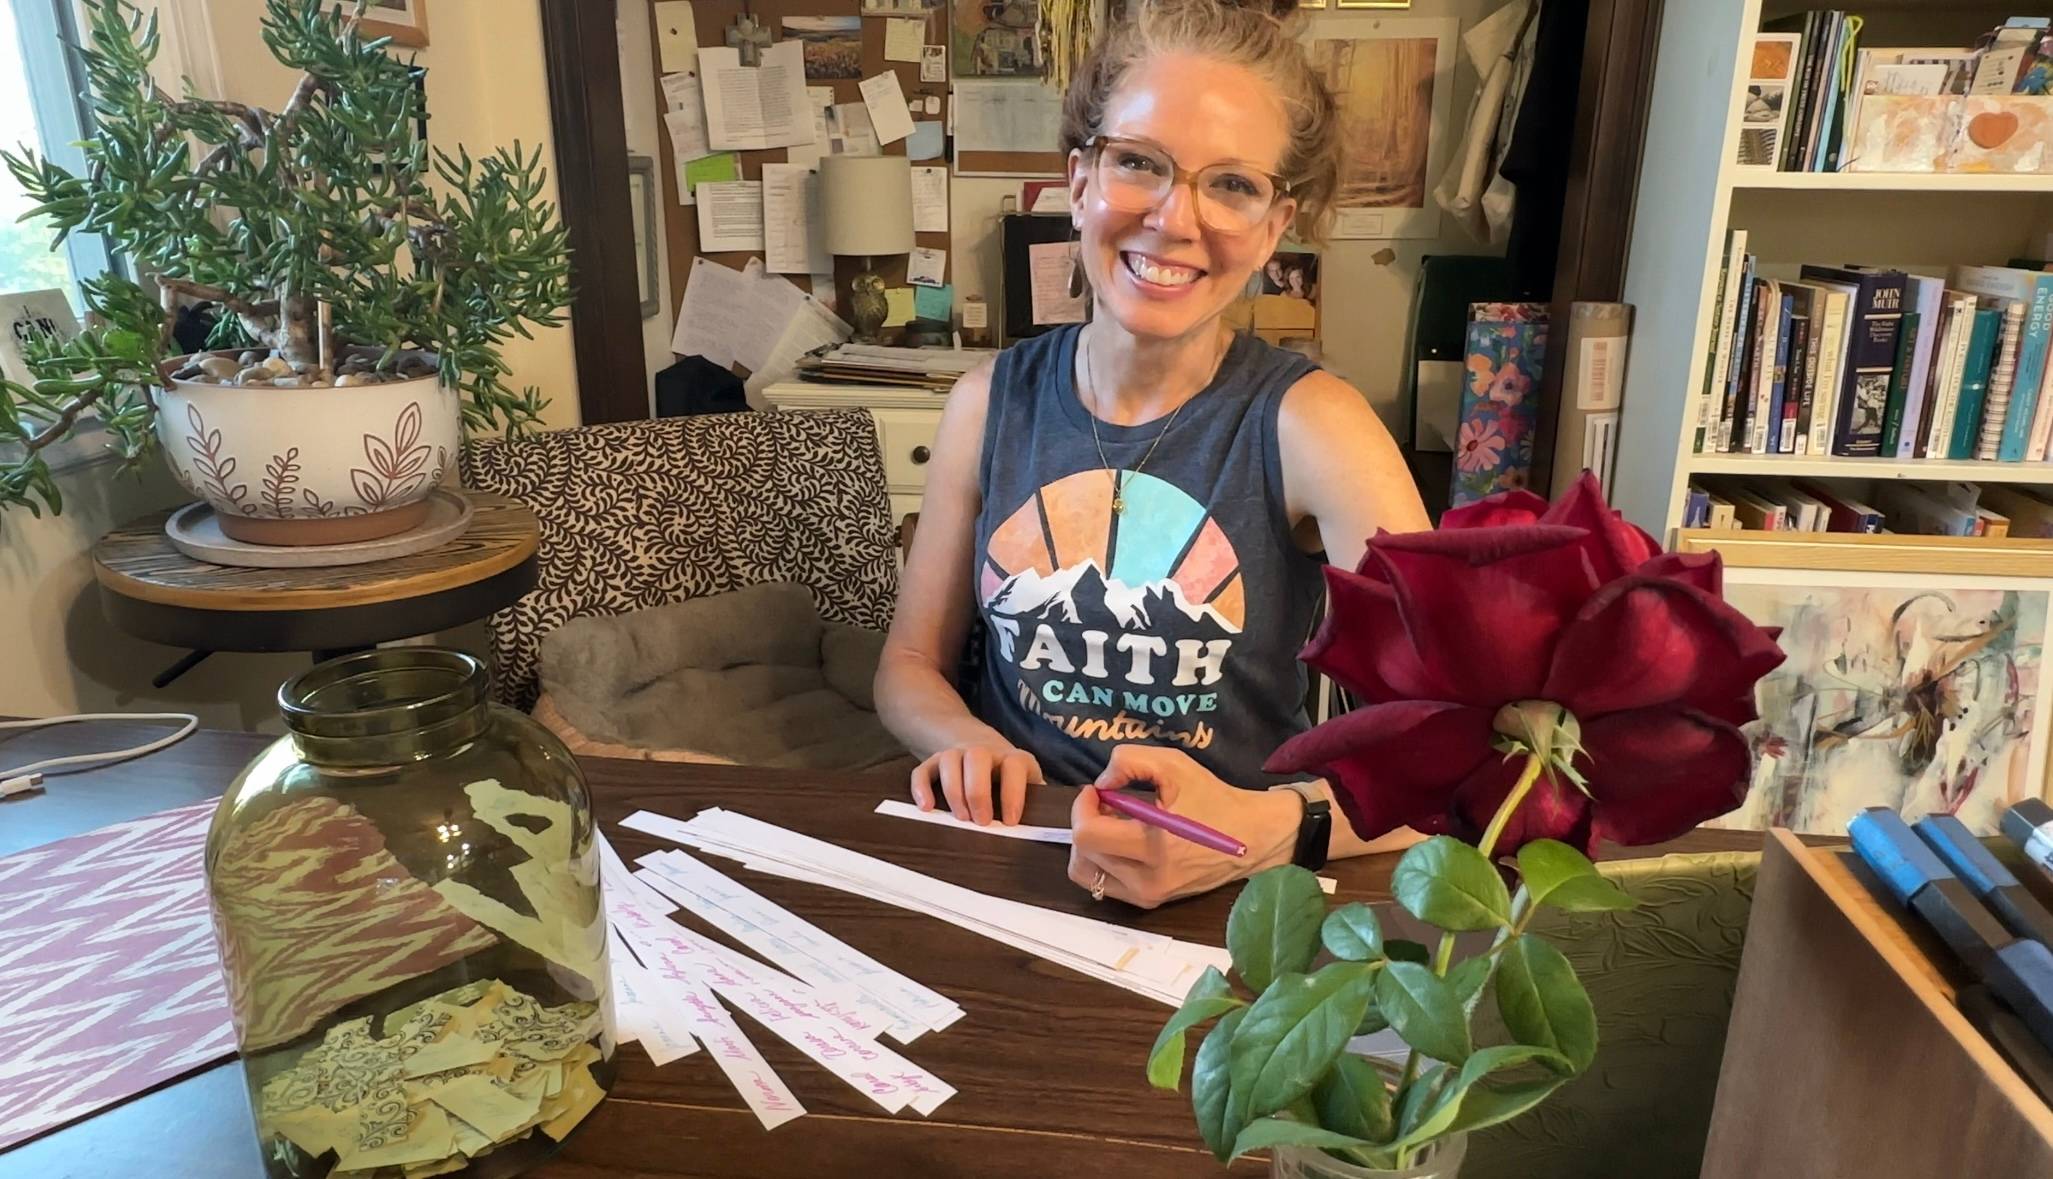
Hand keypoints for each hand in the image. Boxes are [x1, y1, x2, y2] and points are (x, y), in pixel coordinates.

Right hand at [910, 744, 1041, 824]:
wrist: (981, 745)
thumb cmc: (1010, 778)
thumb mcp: (1028, 784)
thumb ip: (1037, 801)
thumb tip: (1047, 826)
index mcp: (1012, 758)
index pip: (1014, 766)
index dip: (1013, 793)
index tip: (1010, 821)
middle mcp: (984, 752)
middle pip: (977, 758)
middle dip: (978, 791)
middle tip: (980, 822)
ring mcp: (957, 754)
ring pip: (950, 760)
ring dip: (953, 790)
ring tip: (959, 818)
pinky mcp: (934, 761)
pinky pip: (923, 769)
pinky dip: (921, 787)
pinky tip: (926, 808)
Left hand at [1068, 745, 1301, 909]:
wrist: (1252, 838)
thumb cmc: (1213, 799)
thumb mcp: (1173, 764)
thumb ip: (1128, 762)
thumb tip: (1101, 786)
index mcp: (1153, 846)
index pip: (1087, 835)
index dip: (1082, 807)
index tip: (1097, 791)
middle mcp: (1147, 879)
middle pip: (1082, 856)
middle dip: (1085, 823)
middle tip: (1106, 805)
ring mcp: (1148, 895)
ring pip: (1087, 874)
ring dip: (1090, 846)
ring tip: (1113, 825)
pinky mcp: (1151, 901)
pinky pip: (1105, 884)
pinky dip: (1103, 861)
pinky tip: (1123, 842)